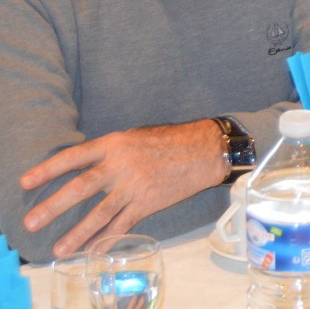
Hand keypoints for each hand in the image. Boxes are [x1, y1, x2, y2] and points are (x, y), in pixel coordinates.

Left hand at [20, 119, 226, 256]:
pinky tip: (94, 251)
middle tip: (30, 222)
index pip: (73, 157)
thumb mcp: (135, 136)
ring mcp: (134, 186)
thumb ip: (111, 151)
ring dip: (77, 233)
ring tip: (58, 250)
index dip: (48, 169)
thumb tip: (89, 165)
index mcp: (114, 145)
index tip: (26, 182)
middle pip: (80, 188)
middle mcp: (120, 166)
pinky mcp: (148, 202)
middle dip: (52, 206)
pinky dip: (107, 239)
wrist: (205, 150)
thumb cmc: (171, 139)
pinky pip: (122, 224)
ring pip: (99, 213)